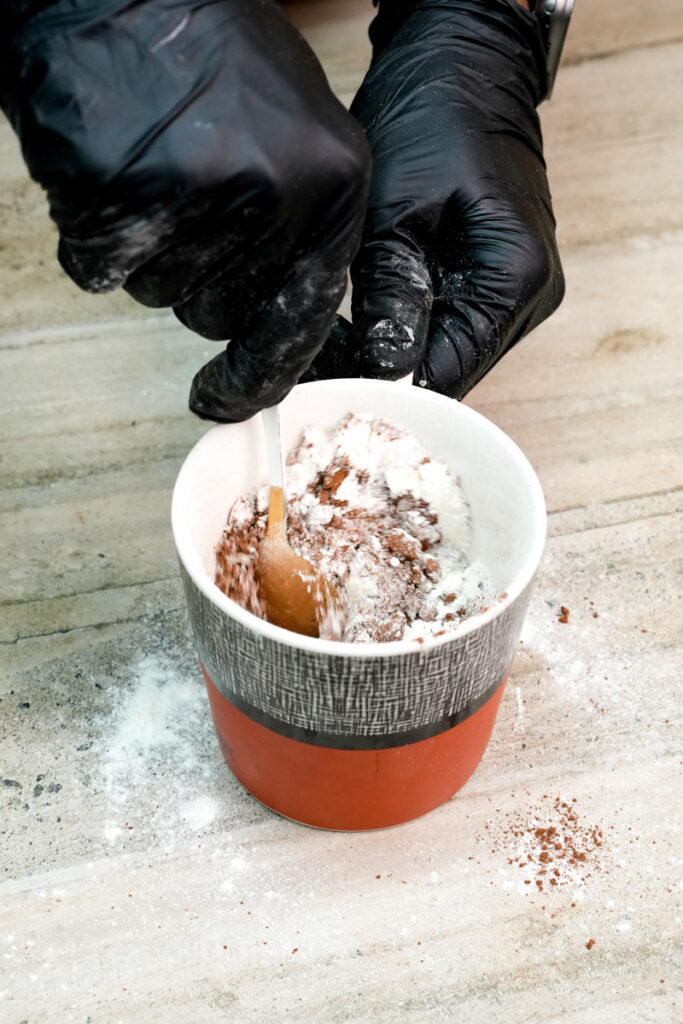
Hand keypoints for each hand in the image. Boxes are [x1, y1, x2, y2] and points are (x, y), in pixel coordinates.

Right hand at [2, 0, 369, 420]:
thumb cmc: (213, 60)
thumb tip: (293, 337)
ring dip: (149, 254)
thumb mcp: (303, 136)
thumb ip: (307, 234)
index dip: (260, 372)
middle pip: (221, 315)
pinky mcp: (120, 196)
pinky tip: (111, 174)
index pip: (301, 321)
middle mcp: (277, 197)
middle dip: (196, 280)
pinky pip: (100, 272)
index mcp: (335, 188)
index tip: (230, 399)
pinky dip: (94, 238)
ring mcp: (197, 196)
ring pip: (162, 297)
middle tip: (185, 200)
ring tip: (153, 170)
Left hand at [304, 0, 563, 398]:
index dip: (386, 390)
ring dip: (395, 357)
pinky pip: (450, 328)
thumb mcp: (394, 211)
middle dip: (386, 377)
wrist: (463, 63)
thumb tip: (377, 371)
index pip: (448, 376)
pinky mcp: (497, 280)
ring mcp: (518, 292)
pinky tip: (366, 320)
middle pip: (451, 373)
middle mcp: (529, 297)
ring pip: (447, 356)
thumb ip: (389, 297)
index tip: (328, 384)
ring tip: (336, 340)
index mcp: (514, 279)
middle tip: (320, 364)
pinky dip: (409, 332)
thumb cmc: (432, 116)